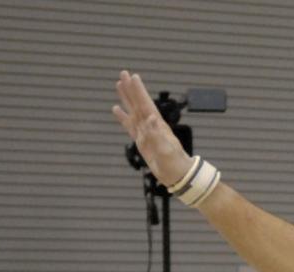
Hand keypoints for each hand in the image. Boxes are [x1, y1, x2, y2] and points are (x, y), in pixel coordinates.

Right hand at [111, 71, 194, 186]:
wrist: (178, 175)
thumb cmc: (175, 163)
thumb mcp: (167, 150)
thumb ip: (157, 134)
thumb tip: (151, 118)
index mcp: (158, 126)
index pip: (146, 104)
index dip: (139, 91)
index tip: (133, 76)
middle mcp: (151, 126)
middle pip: (138, 103)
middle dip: (131, 88)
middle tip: (123, 72)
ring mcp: (146, 132)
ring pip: (133, 110)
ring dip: (126, 98)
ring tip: (118, 84)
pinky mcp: (142, 141)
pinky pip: (130, 125)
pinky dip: (122, 116)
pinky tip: (115, 109)